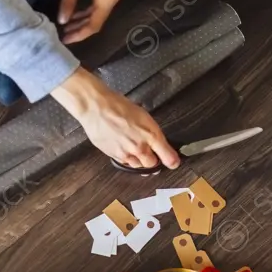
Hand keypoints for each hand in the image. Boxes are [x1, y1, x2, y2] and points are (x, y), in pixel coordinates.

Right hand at [51, 68, 179, 168]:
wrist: (96, 108)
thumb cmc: (118, 107)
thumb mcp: (142, 116)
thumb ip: (152, 133)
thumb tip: (159, 144)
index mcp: (151, 135)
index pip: (168, 157)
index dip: (172, 161)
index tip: (174, 162)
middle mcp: (140, 148)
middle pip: (152, 164)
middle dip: (152, 159)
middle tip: (150, 152)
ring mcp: (126, 154)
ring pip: (138, 165)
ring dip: (139, 160)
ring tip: (133, 147)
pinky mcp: (114, 156)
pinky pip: (125, 162)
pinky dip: (127, 157)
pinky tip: (123, 146)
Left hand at [58, 0, 121, 44]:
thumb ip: (68, 2)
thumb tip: (62, 21)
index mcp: (106, 1)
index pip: (94, 26)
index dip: (79, 35)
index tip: (66, 39)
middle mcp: (113, 1)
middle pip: (97, 22)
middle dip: (80, 29)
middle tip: (64, 34)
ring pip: (98, 14)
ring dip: (83, 20)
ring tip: (67, 25)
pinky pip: (99, 6)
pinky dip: (88, 11)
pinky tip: (76, 13)